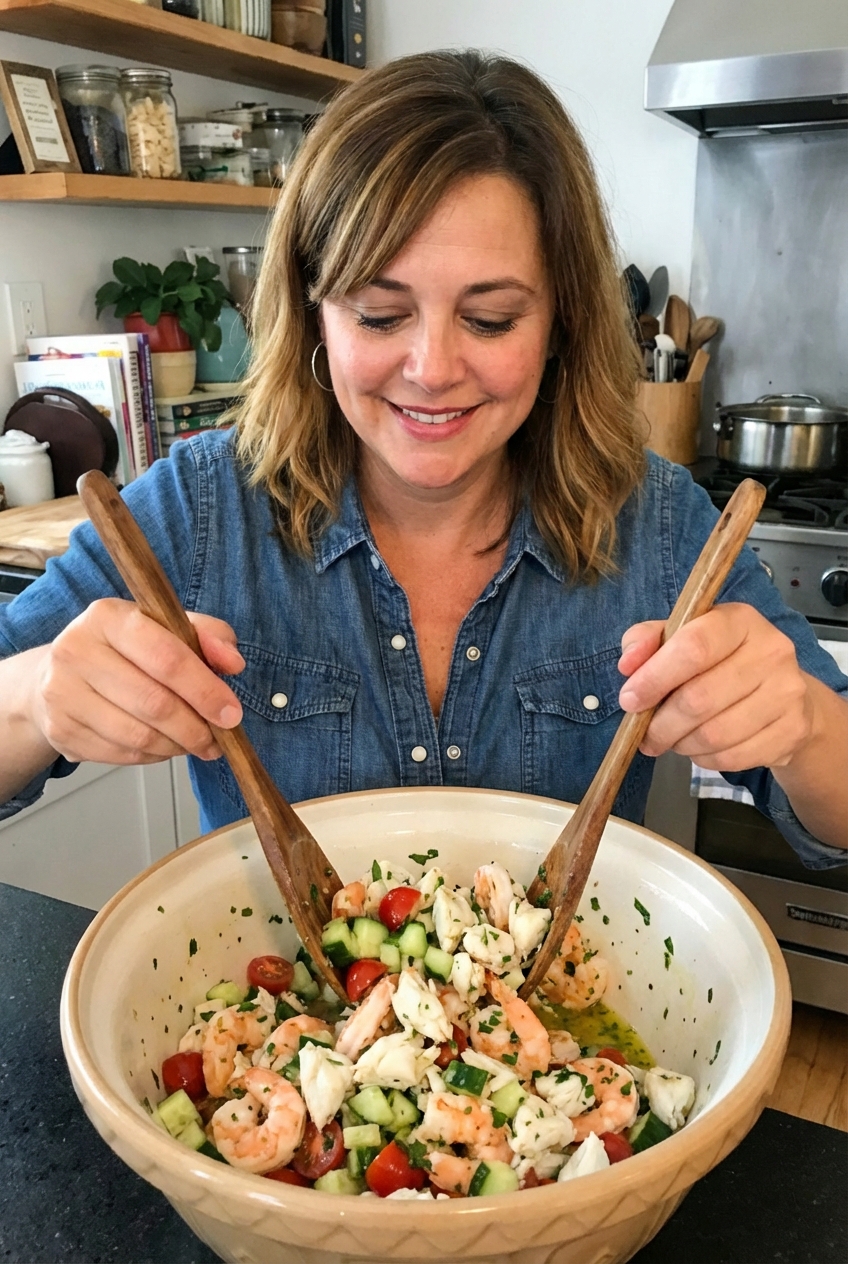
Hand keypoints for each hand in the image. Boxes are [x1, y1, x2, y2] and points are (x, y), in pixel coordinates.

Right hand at [29, 598, 243, 766]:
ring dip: (178, 745)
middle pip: (154, 702)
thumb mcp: (167, 627)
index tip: (231, 713)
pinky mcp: (61, 729)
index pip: (166, 657)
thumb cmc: (124, 649)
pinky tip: (165, 745)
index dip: (205, 690)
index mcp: (108, 617)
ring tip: (196, 742)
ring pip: (138, 735)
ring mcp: (62, 693)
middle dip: (196, 727)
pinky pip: (122, 754)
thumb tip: (233, 662)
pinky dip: (154, 755)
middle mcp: (76, 651)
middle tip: (219, 737)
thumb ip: (208, 636)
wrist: (60, 674)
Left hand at [617, 603, 813, 770]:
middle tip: (644, 733)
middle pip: (699, 698)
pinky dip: (704, 759)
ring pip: (714, 734)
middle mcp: (771, 651)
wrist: (783, 693)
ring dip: (680, 744)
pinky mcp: (792, 730)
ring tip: (672, 739)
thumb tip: (628, 664)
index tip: (629, 699)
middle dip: (660, 723)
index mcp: (740, 620)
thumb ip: (648, 640)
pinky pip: (732, 757)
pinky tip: (700, 748)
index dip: (654, 677)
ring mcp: (787, 692)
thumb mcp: (683, 636)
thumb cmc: (722, 661)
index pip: (693, 647)